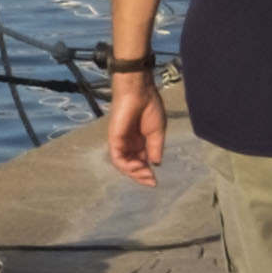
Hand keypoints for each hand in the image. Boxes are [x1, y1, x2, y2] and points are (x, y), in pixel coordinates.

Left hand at [102, 66, 165, 183]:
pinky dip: (126, 166)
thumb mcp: (157, 132)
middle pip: (131, 166)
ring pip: (123, 165)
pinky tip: (137, 167)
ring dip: (134, 173)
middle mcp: (128, 143)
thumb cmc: (149, 106)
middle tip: (151, 181)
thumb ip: (155, 148)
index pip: (140, 162)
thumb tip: (155, 164)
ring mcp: (120, 141)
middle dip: (140, 176)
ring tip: (146, 175)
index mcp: (139, 141)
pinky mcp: (114, 138)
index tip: (155, 181)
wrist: (140, 91)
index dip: (146, 173)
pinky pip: (117, 157)